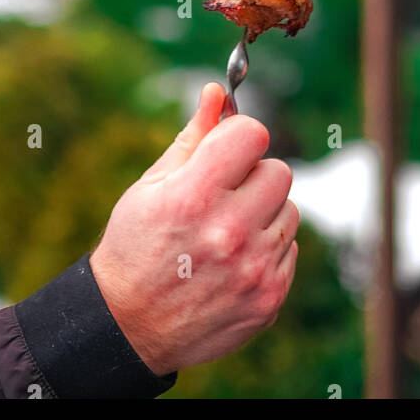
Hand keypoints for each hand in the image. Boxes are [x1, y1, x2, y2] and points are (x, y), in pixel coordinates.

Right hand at [89, 82, 298, 374]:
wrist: (129, 326)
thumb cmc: (136, 245)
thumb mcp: (151, 185)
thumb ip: (192, 137)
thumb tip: (217, 93)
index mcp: (195, 196)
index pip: (254, 135)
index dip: (240, 137)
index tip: (227, 150)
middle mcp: (229, 232)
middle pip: (279, 171)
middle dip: (253, 176)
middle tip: (224, 194)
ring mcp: (253, 270)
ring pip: (290, 211)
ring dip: (264, 213)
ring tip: (225, 231)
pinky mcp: (269, 298)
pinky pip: (290, 248)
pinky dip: (268, 248)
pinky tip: (233, 260)